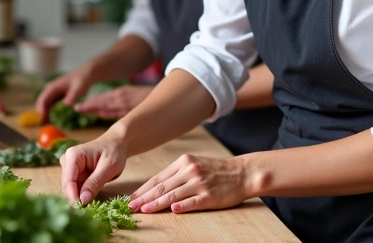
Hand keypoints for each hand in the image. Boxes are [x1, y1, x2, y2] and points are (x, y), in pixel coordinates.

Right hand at [35, 64, 94, 121]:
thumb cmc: (83, 80)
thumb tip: (66, 104)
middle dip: (40, 114)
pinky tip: (51, 120)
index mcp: (54, 87)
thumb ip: (73, 95)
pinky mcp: (57, 97)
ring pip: (45, 105)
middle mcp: (51, 90)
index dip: (41, 110)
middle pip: (42, 103)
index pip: (43, 99)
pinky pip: (50, 106)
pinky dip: (49, 113)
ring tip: (46, 125)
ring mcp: (53, 93)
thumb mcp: (79, 87)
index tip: (42, 120)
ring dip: (44, 114)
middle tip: (43, 126)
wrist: (86, 74)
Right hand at [60, 132, 127, 204]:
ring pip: (71, 189)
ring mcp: (70, 168)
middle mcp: (67, 161)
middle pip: (67, 186)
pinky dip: (83, 195)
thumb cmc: (114, 152)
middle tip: (88, 211)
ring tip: (92, 205)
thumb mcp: (108, 168)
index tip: (81, 209)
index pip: (68, 181)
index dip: (73, 196)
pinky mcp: (74, 174)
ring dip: (80, 198)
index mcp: (73, 156)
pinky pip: (76, 188)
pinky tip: (91, 199)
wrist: (116, 144)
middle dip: (76, 198)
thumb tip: (83, 200)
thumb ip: (95, 183)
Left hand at [74, 85, 151, 118]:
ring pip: (108, 105)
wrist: (161, 94)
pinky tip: (102, 113)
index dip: (90, 102)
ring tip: (83, 109)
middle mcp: (121, 97)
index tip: (78, 106)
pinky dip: (110, 111)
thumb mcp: (128, 95)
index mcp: (119, 93)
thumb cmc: (144, 97)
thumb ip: (116, 103)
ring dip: (95, 106)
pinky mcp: (133, 108)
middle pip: (102, 101)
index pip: (101, 98)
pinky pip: (120, 110)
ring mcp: (126, 103)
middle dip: (89, 105)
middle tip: (76, 107)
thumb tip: (102, 112)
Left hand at [129, 154, 249, 213]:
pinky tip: (172, 210)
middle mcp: (189, 171)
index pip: (158, 178)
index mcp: (183, 162)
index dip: (143, 189)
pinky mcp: (210, 196)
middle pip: (162, 186)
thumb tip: (155, 188)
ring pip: (173, 195)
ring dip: (156, 204)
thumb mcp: (194, 165)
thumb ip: (176, 174)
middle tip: (130, 206)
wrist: (242, 172)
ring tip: (144, 210)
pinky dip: (182, 206)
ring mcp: (199, 183)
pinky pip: (193, 202)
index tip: (131, 197)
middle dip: (144, 197)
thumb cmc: (216, 170)